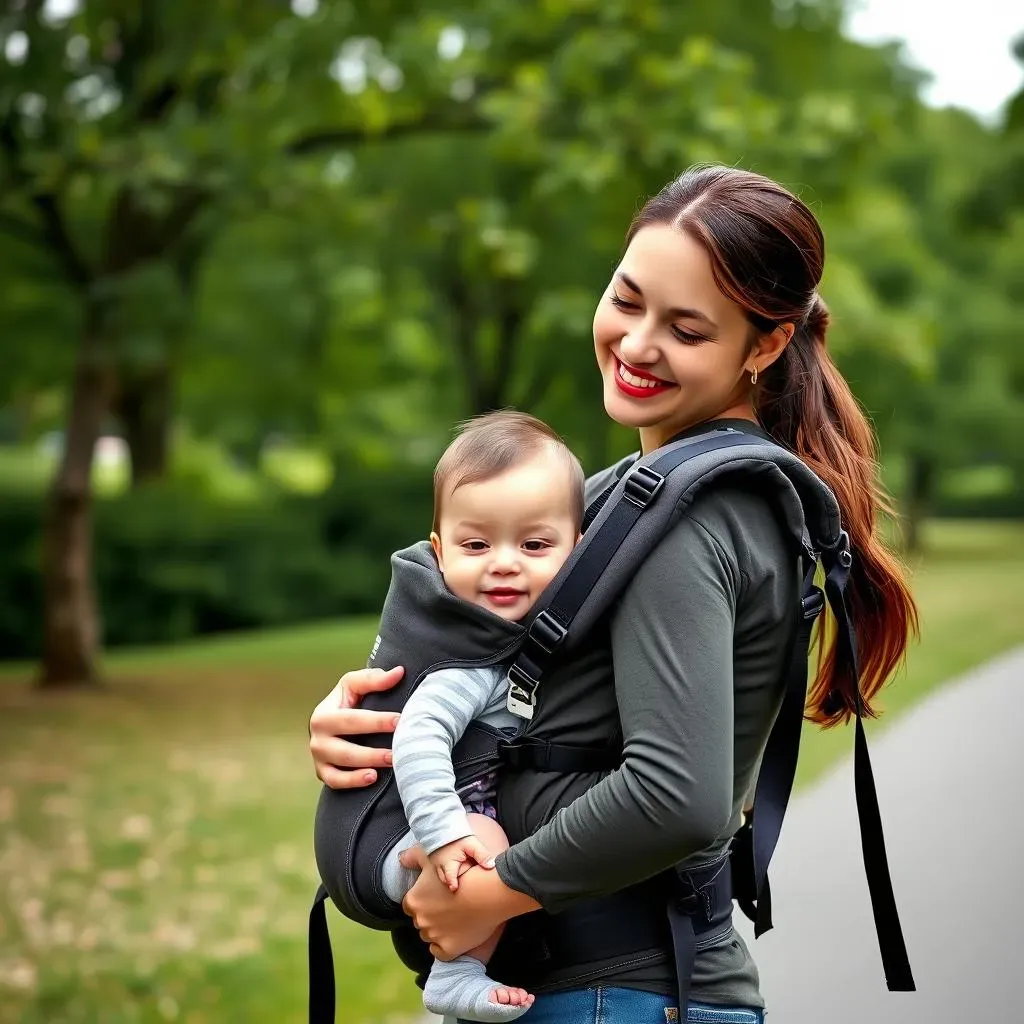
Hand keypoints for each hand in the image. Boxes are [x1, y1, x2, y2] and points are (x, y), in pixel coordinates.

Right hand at [309, 666, 403, 788]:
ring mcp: (319, 757)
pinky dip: (352, 781)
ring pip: (342, 766)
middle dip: (374, 749)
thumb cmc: (350, 699)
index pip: (352, 719)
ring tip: (392, 762)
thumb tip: (399, 672)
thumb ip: (375, 679)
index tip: (401, 721)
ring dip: (367, 765)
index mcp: (324, 714)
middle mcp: (317, 737)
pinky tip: (372, 778)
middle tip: (399, 748)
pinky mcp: (322, 772)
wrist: (337, 722)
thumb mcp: (356, 685)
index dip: (377, 720)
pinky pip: (335, 781)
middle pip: (346, 747)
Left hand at [399, 845, 539, 959]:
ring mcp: (434, 936)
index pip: (410, 906)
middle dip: (431, 915)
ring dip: (439, 930)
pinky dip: (445, 946)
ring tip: (456, 918)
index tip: (437, 898)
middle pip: (420, 921)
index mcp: (414, 900)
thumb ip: (413, 857)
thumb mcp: (434, 858)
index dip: (424, 902)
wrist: (488, 891)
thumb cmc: (464, 872)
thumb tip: (401, 858)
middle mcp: (420, 920)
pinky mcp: (448, 949)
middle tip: (449, 906)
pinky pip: (440, 952)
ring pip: (430, 936)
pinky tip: (455, 934)